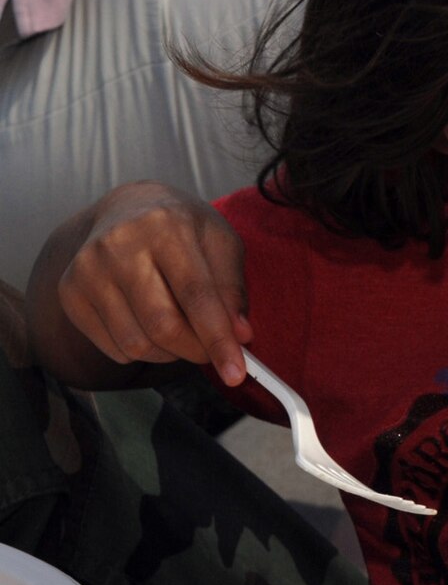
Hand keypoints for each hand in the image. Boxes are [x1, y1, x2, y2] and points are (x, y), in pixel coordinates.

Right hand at [55, 182, 251, 384]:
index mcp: (165, 226)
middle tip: (212, 351)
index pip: (196, 296)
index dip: (218, 340)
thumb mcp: (221, 244)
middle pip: (162, 326)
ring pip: (137, 344)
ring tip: (182, 330)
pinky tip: (150, 324)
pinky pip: (114, 348)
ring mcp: (88, 269)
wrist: (128, 209)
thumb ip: (232, 290)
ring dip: (171, 353)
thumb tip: (240, 336)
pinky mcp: (70, 292)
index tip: (237, 375)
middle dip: (197, 351)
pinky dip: (143, 351)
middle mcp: (119, 245)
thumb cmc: (184, 230)